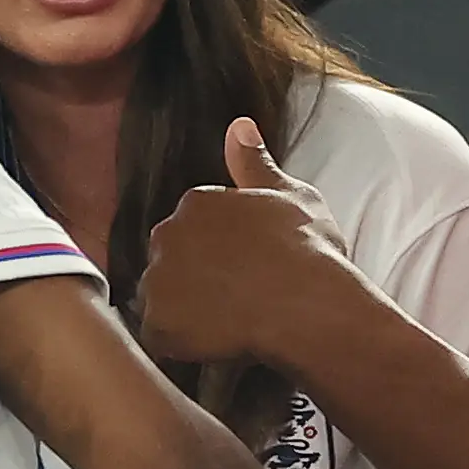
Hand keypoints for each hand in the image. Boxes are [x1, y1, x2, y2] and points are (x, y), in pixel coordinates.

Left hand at [141, 118, 354, 367]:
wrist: (309, 306)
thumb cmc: (308, 249)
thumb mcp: (291, 195)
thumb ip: (255, 163)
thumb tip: (238, 125)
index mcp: (196, 202)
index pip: (196, 226)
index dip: (222, 250)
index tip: (247, 266)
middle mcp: (167, 235)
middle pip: (173, 258)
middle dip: (196, 275)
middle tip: (236, 296)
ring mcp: (159, 281)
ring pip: (163, 297)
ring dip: (186, 309)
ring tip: (227, 323)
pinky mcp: (159, 325)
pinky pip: (161, 336)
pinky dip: (180, 343)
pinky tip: (214, 344)